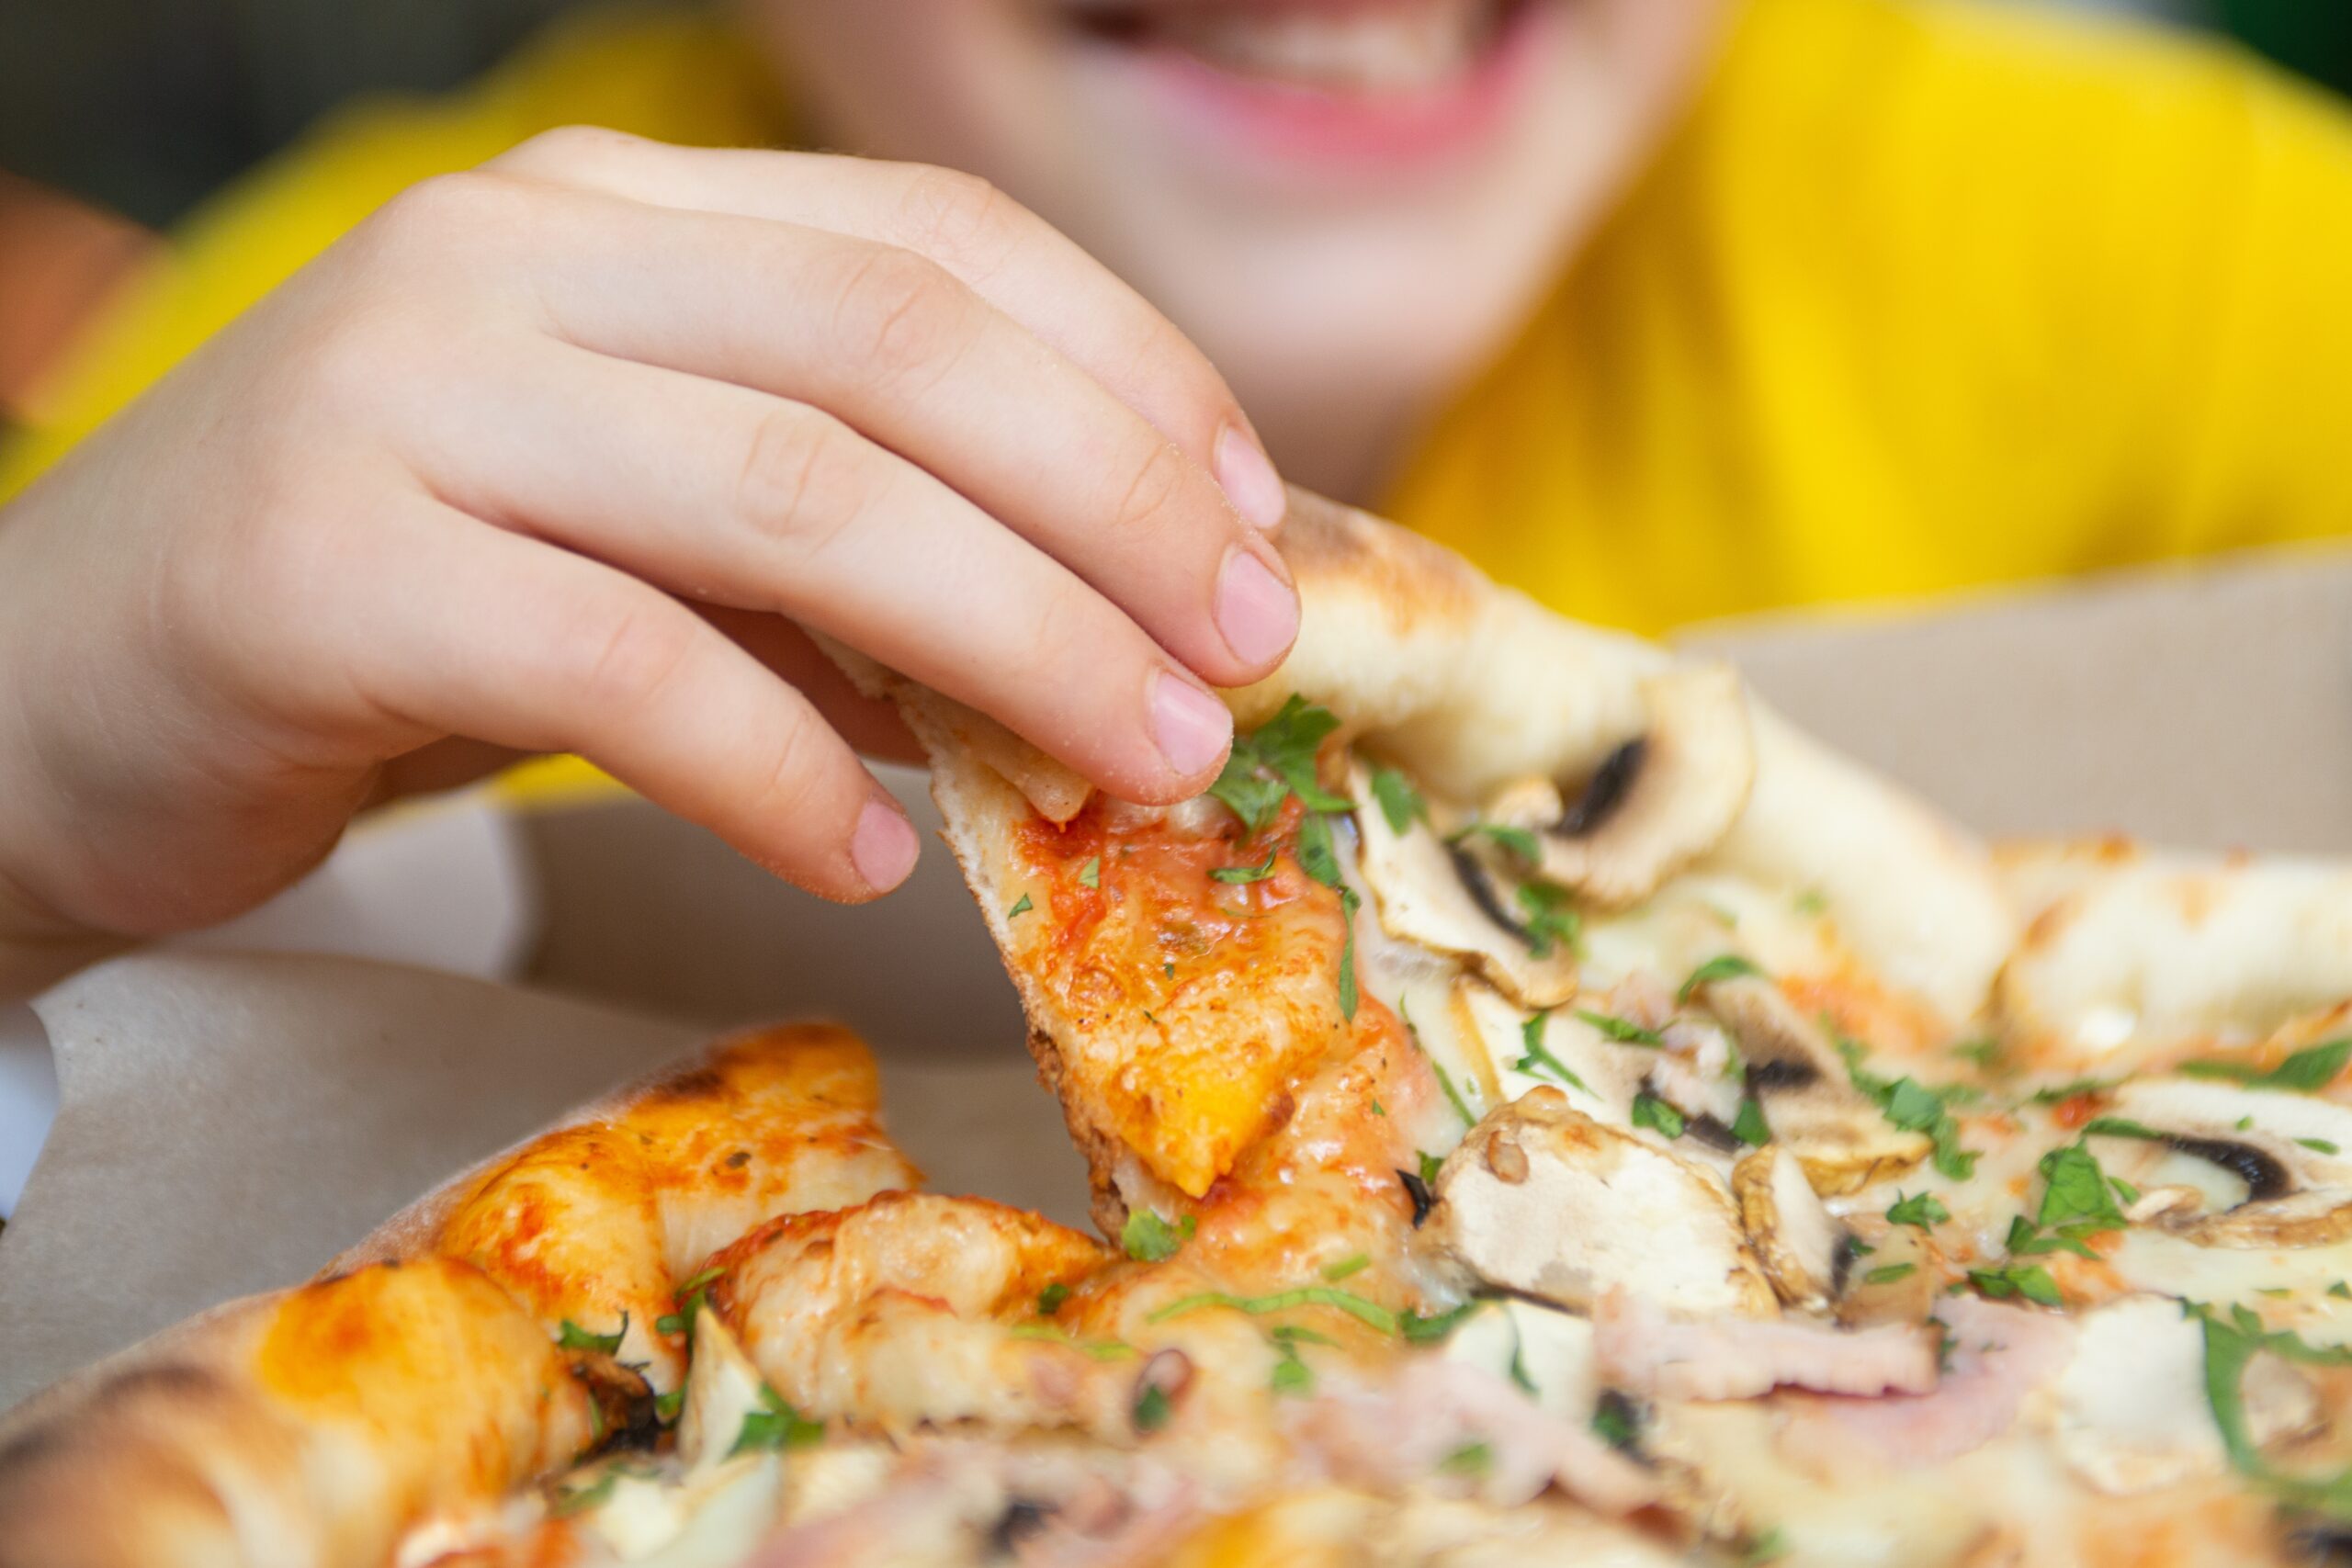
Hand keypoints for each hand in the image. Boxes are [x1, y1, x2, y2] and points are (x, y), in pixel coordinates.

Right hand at [0, 129, 1295, 997]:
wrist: (49, 688)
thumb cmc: (390, 606)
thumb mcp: (637, 530)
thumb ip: (831, 549)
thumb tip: (1089, 638)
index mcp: (614, 207)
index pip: (934, 247)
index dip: (1129, 379)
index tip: (1259, 524)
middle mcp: (511, 254)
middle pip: (898, 353)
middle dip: (1112, 513)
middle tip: (1243, 662)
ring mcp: (404, 395)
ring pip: (790, 499)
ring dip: (1009, 644)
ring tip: (1134, 767)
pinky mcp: (319, 567)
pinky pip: (618, 668)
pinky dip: (780, 772)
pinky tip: (877, 858)